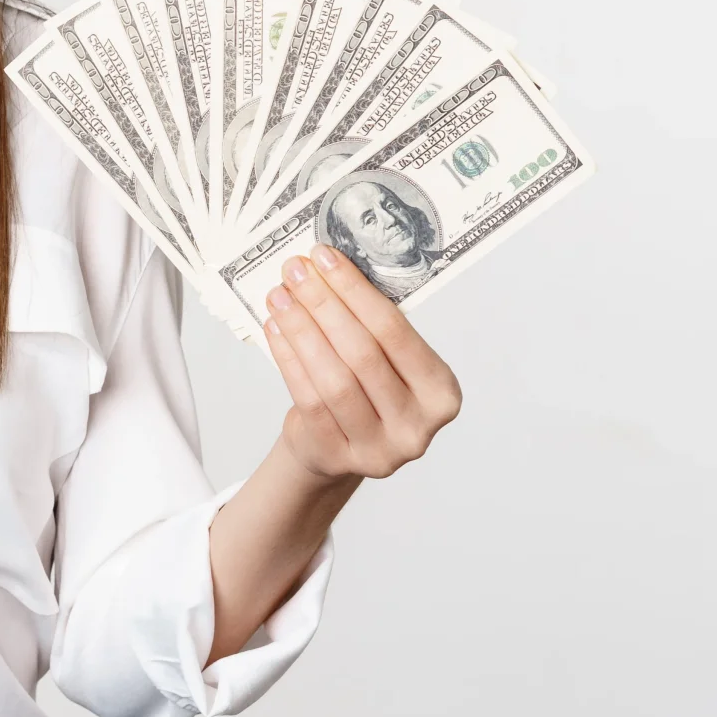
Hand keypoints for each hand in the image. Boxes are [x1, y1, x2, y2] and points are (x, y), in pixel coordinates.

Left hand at [261, 245, 461, 485]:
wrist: (337, 449)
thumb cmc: (365, 392)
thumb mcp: (385, 362)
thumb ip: (369, 325)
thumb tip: (327, 267)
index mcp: (441, 392)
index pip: (395, 332)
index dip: (355, 292)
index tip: (325, 257)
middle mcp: (417, 426)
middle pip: (362, 354)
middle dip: (324, 304)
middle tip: (295, 270)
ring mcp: (379, 450)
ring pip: (333, 379)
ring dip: (301, 330)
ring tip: (279, 296)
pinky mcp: (338, 458)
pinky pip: (308, 400)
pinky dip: (288, 359)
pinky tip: (275, 329)